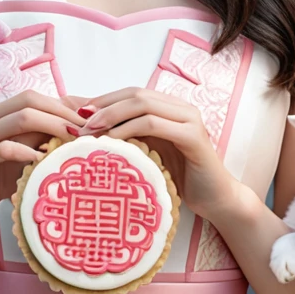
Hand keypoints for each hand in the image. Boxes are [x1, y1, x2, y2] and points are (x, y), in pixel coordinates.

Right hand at [0, 90, 84, 224]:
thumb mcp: (25, 150)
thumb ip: (43, 134)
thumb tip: (82, 120)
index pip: (31, 97)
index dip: (60, 105)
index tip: (86, 120)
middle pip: (27, 104)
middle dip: (59, 115)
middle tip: (84, 131)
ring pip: (17, 121)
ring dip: (50, 128)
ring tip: (70, 141)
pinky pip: (3, 150)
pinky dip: (26, 152)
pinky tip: (41, 159)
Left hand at [76, 87, 237, 219]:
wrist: (217, 200)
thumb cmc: (180, 179)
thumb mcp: (148, 153)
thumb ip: (126, 136)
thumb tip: (88, 126)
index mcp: (171, 108)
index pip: (132, 93)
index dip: (104, 99)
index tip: (77, 114)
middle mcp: (181, 107)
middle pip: (136, 94)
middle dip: (104, 105)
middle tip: (79, 122)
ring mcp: (189, 119)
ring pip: (144, 104)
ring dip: (113, 115)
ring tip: (90, 131)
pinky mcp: (193, 136)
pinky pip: (155, 124)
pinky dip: (130, 129)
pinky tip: (112, 141)